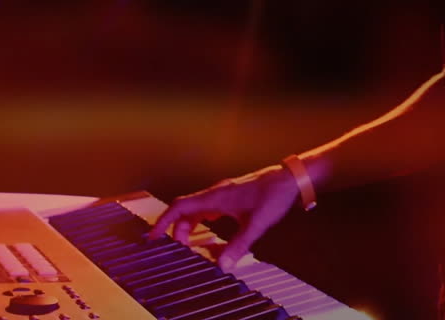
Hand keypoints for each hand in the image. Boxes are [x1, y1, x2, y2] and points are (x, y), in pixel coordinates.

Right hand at [148, 165, 301, 270]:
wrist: (291, 178)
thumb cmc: (275, 195)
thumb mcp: (256, 224)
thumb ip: (239, 245)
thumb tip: (222, 266)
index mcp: (216, 197)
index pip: (180, 207)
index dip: (163, 222)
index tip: (153, 237)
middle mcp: (216, 193)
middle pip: (185, 210)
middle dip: (177, 229)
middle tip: (178, 249)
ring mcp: (224, 193)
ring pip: (197, 208)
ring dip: (189, 225)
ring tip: (190, 243)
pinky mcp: (233, 195)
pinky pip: (208, 207)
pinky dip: (202, 219)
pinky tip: (208, 228)